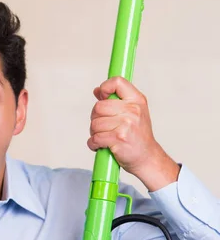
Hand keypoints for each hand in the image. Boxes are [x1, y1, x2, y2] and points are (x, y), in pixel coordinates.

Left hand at [87, 76, 179, 190]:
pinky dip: (93, 144)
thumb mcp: (132, 113)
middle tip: (104, 127)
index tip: (102, 97)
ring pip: (94, 124)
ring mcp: (126, 124)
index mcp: (137, 100)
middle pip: (98, 107)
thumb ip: (115, 101)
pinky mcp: (118, 138)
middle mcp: (133, 110)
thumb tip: (97, 91)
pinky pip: (94, 138)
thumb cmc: (137, 135)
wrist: (147, 158)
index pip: (117, 82)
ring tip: (105, 138)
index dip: (105, 88)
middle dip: (95, 119)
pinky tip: (102, 146)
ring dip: (94, 133)